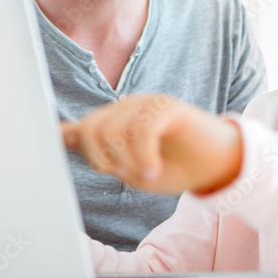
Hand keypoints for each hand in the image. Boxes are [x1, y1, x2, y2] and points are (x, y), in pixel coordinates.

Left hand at [61, 94, 242, 194]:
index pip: (81, 129)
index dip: (78, 148)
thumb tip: (60, 135)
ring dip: (127, 161)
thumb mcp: (131, 170)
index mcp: (115, 122)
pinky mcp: (167, 106)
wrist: (216, 166)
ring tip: (147, 172)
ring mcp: (147, 103)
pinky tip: (155, 170)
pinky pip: (141, 130)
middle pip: (91, 129)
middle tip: (127, 174)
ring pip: (113, 130)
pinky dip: (144, 157)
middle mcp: (127, 108)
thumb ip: (99, 154)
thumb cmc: (175, 168)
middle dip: (102, 159)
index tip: (89, 162)